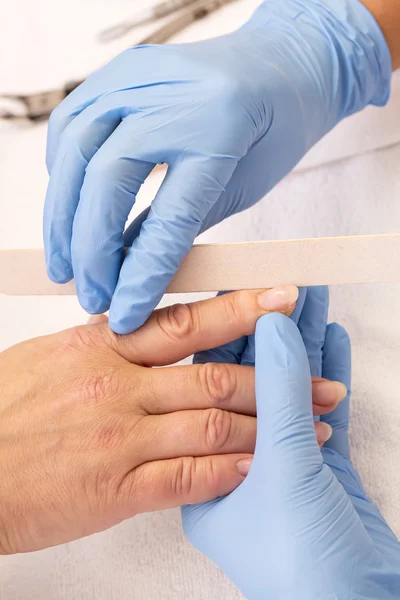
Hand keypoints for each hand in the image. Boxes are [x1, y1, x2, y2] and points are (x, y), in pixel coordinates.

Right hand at [0, 286, 340, 553]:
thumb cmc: (1, 412)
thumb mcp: (50, 358)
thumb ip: (106, 346)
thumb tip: (148, 334)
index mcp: (100, 347)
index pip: (185, 322)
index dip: (241, 311)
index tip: (281, 302)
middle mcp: (117, 387)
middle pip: (215, 374)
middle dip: (279, 379)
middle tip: (323, 381)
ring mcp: (120, 437)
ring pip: (213, 425)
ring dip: (270, 428)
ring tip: (311, 430)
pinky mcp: (116, 488)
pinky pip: (187, 478)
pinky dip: (230, 472)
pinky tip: (260, 468)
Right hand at [43, 0, 390, 332]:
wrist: (281, 63)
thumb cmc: (271, 131)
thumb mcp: (237, 189)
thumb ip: (180, 227)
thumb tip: (130, 271)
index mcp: (221, 131)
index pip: (168, 219)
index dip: (140, 275)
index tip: (123, 314)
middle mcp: (175, 96)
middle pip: (107, 180)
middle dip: (90, 248)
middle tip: (90, 294)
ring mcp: (141, 76)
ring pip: (76, 150)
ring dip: (62, 215)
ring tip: (66, 263)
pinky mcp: (119, 72)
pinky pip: (71, 123)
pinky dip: (62, 171)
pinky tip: (68, 208)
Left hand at [183, 287, 399, 598]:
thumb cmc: (301, 568)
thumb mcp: (283, 470)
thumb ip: (277, 396)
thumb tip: (270, 329)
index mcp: (198, 467)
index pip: (209, 384)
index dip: (233, 335)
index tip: (253, 295)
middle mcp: (229, 460)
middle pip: (249, 379)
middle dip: (270, 333)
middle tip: (285, 288)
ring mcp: (276, 460)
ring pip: (287, 388)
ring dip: (300, 345)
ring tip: (311, 301)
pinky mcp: (315, 466)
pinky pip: (317, 407)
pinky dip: (325, 373)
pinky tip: (330, 341)